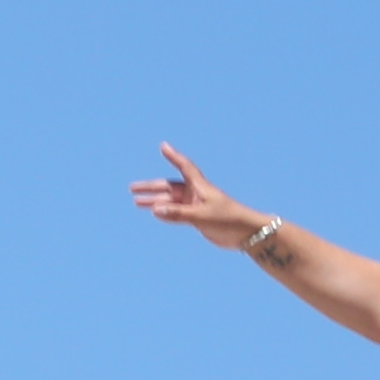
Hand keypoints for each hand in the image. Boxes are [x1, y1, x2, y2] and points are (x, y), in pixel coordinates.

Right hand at [132, 143, 272, 249]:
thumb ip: (178, 214)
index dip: (174, 156)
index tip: (163, 146)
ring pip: (171, 201)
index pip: (184, 167)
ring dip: (155, 201)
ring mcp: (197, 206)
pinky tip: (154, 213)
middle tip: (132, 189)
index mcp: (200, 187)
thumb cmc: (228, 219)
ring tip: (137, 202)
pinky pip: (176, 213)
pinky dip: (165, 212)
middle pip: (170, 187)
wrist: (247, 233)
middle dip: (152, 187)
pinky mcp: (198, 218)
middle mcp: (197, 194)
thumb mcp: (201, 216)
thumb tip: (154, 209)